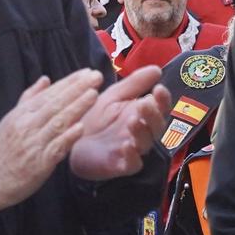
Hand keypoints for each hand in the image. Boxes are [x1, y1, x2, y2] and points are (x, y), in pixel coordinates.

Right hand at [0, 71, 103, 213]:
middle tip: (96, 76)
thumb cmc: (6, 148)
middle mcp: (28, 125)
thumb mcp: (13, 119)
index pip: (50, 94)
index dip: (69, 82)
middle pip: (56, 104)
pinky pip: (56, 148)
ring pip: (58, 122)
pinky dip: (68, 137)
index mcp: (23, 114)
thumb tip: (46, 78)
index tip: (87, 72)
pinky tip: (80, 127)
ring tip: (93, 94)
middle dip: (77, 89)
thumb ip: (30, 98)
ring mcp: (34, 144)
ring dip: (77, 108)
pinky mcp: (40, 163)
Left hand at [68, 66, 170, 181]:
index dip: (163, 99)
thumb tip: (157, 69)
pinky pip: (133, 163)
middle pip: (157, 126)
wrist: (71, 138)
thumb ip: (135, 84)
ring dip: (142, 132)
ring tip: (133, 120)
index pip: (160, 107)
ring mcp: (133, 150)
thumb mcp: (114, 96)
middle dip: (153, 114)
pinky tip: (127, 145)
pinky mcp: (121, 165)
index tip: (159, 88)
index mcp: (143, 115)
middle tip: (144, 104)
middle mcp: (142, 132)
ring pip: (146, 143)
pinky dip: (132, 156)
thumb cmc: (95, 117)